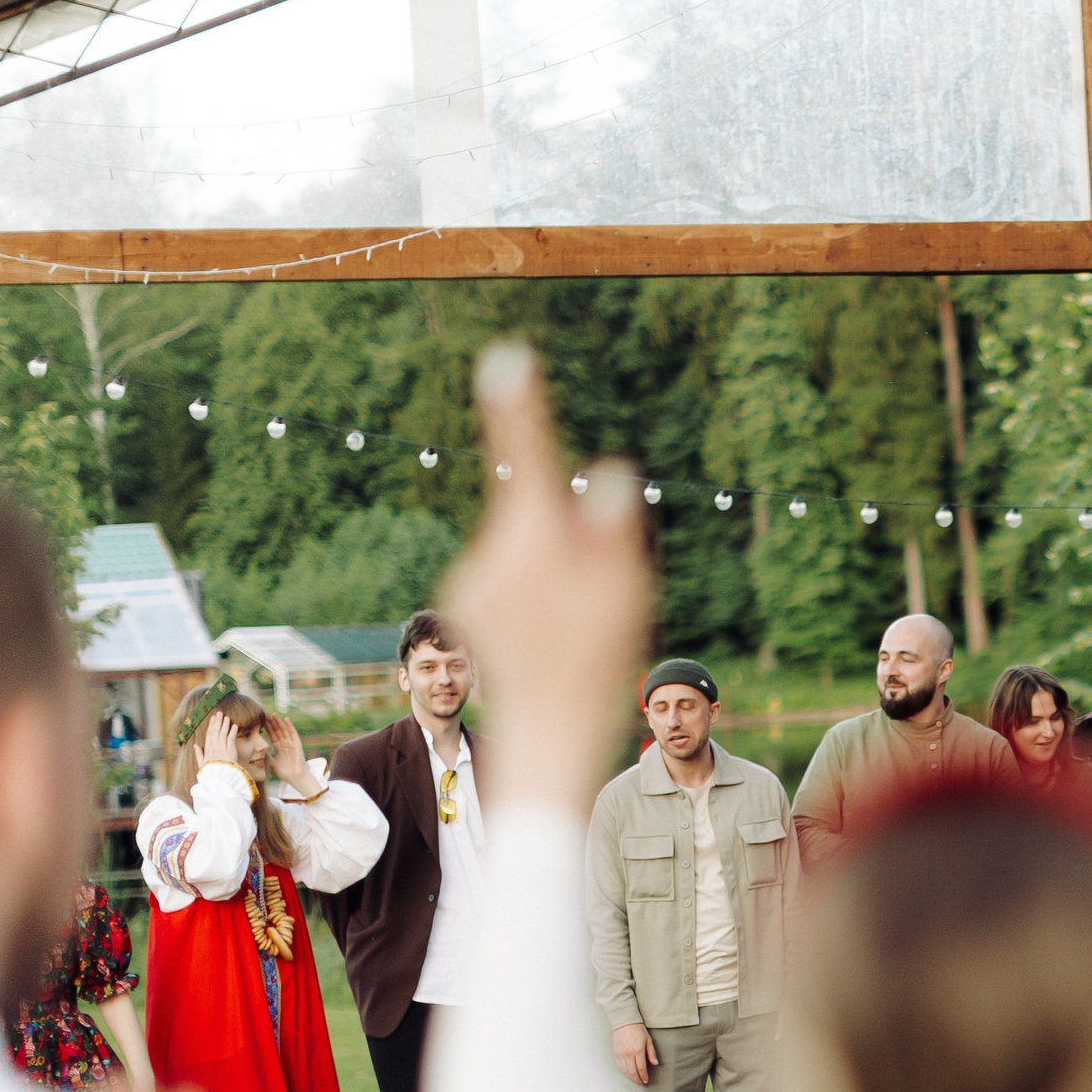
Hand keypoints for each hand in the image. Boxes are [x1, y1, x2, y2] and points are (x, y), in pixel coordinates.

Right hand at [193, 711, 239, 771]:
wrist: (219, 779)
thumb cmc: (211, 773)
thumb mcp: (202, 764)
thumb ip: (199, 754)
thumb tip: (194, 745)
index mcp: (207, 749)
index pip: (209, 734)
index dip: (211, 725)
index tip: (213, 718)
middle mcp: (214, 747)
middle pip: (216, 731)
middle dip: (218, 721)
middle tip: (219, 713)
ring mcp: (222, 748)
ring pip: (223, 733)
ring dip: (225, 724)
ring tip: (227, 717)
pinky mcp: (230, 750)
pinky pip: (231, 738)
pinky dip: (233, 731)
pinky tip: (234, 725)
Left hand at [264, 714, 309, 787]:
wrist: (295, 778)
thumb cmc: (285, 773)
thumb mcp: (272, 763)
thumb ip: (266, 756)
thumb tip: (257, 752)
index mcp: (279, 748)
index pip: (272, 735)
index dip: (266, 728)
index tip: (260, 721)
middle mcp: (285, 744)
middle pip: (277, 731)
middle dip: (271, 723)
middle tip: (264, 714)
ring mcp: (291, 743)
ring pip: (283, 730)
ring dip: (278, 722)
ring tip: (272, 714)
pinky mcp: (297, 744)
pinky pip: (293, 733)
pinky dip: (290, 726)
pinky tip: (285, 719)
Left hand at [440, 343, 650, 810]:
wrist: (545, 733)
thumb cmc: (594, 664)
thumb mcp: (622, 593)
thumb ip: (611, 529)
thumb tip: (605, 475)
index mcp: (530, 539)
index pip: (525, 456)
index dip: (520, 406)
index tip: (507, 358)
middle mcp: (491, 552)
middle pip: (537, 511)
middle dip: (570, 531)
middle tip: (603, 591)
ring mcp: (474, 580)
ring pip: (526, 546)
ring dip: (555, 565)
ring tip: (578, 624)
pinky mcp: (468, 604)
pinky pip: (509, 575)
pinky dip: (536, 589)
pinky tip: (552, 634)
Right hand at [611, 1023, 657, 1085]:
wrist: (624, 1022)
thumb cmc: (638, 1030)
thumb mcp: (648, 1040)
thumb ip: (651, 1053)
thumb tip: (655, 1064)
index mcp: (638, 1050)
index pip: (641, 1068)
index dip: (644, 1076)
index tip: (646, 1081)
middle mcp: (628, 1054)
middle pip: (632, 1072)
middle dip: (637, 1080)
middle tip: (641, 1083)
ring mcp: (620, 1054)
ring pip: (624, 1071)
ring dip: (630, 1078)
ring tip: (635, 1080)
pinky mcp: (615, 1053)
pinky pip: (619, 1067)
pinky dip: (623, 1072)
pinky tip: (627, 1074)